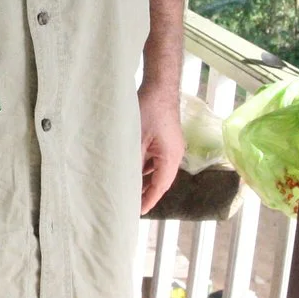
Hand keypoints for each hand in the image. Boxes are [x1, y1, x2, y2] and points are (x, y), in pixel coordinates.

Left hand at [138, 82, 184, 213]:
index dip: (148, 200)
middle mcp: (174, 155)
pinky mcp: (166, 140)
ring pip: (158, 170)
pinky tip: (134, 171)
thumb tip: (123, 179)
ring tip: (130, 191)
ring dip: (146, 180)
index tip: (138, 212)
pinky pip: (157, 160)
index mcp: (170, 158)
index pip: (159, 187)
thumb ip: (133, 161)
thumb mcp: (136, 138)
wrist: (160, 86)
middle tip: (131, 205)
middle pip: (161, 181)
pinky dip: (146, 168)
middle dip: (147, 193)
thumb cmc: (150, 109)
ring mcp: (171, 147)